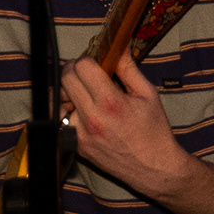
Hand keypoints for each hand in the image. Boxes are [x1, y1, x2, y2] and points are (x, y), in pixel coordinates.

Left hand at [58, 53, 188, 201]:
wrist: (153, 168)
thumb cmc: (154, 131)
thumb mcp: (147, 94)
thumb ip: (128, 68)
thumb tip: (118, 45)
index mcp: (111, 102)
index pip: (83, 67)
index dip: (88, 58)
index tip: (95, 60)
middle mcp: (92, 118)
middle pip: (66, 79)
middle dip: (75, 70)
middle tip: (88, 72)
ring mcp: (81, 134)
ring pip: (58, 99)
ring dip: (69, 91)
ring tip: (85, 93)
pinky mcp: (76, 145)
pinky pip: (62, 119)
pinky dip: (69, 111)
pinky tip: (84, 111)